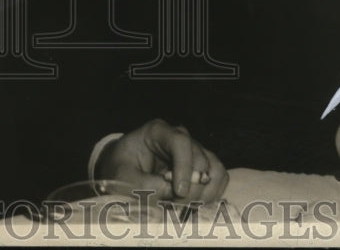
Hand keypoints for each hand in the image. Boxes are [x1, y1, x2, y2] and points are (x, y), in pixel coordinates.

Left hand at [95, 119, 228, 204]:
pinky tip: (193, 206)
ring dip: (205, 193)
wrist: (122, 170)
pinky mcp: (202, 168)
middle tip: (174, 206)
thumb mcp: (124, 177)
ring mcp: (193, 152)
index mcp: (158, 132)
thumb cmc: (120, 169)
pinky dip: (211, 196)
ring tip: (185, 207)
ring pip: (216, 170)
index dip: (184, 167)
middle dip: (191, 188)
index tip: (179, 192)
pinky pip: (219, 179)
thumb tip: (179, 194)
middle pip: (201, 160)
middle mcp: (180, 138)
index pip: (181, 142)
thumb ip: (148, 185)